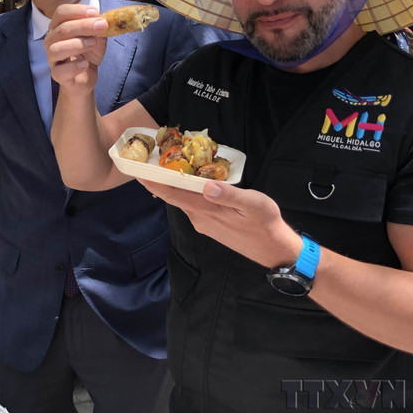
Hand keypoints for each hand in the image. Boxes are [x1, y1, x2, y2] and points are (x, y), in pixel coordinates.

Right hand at [44, 4, 107, 94]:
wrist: (86, 76)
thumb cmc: (88, 53)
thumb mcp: (97, 37)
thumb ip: (98, 28)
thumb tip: (103, 19)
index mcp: (59, 27)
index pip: (61, 13)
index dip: (77, 10)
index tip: (95, 12)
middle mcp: (52, 40)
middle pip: (61, 29)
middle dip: (83, 25)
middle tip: (102, 25)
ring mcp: (52, 58)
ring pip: (57, 48)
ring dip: (77, 44)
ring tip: (93, 43)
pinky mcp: (56, 74)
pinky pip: (60, 70)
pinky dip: (74, 66)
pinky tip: (86, 64)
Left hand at [140, 179, 301, 268]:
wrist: (275, 250)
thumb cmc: (266, 224)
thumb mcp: (253, 204)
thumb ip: (229, 195)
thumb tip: (206, 186)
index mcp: (207, 211)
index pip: (173, 195)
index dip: (154, 183)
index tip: (137, 171)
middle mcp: (200, 219)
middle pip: (174, 197)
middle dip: (159, 181)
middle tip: (147, 162)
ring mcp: (204, 224)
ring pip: (183, 202)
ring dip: (172, 187)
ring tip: (164, 167)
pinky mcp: (211, 226)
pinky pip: (192, 206)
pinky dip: (185, 193)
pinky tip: (188, 184)